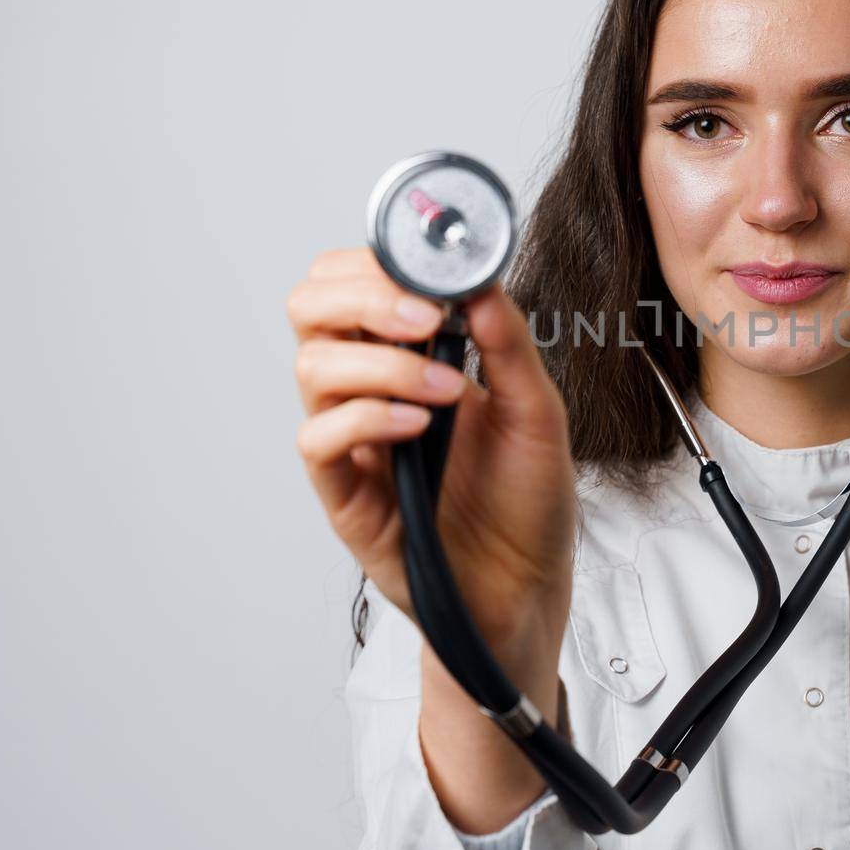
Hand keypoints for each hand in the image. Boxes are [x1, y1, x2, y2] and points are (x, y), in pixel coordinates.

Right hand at [286, 247, 575, 703]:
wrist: (527, 586)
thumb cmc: (527, 500)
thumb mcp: (537, 410)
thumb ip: (508, 344)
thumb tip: (482, 281)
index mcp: (411, 355)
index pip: (355, 281)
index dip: (377, 263)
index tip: (431, 273)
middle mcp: (371, 388)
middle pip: (311, 308)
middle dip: (362, 296)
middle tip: (425, 318)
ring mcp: (354, 439)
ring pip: (312, 367)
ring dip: (381, 364)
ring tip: (447, 391)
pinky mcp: (345, 493)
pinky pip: (317, 439)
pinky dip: (365, 419)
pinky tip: (418, 428)